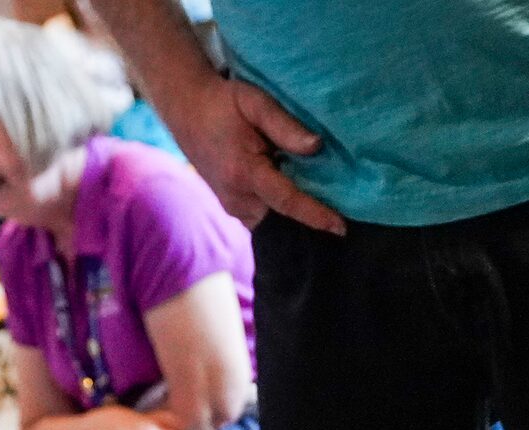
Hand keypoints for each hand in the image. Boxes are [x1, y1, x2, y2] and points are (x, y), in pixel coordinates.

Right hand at [151, 73, 343, 234]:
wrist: (187, 110)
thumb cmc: (223, 103)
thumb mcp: (256, 103)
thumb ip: (285, 126)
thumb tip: (317, 146)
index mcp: (245, 172)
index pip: (287, 201)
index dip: (316, 215)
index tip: (341, 227)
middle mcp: (237, 197)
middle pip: (282, 220)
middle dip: (309, 223)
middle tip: (339, 219)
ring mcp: (232, 207)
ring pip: (272, 224)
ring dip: (294, 220)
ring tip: (322, 210)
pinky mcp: (232, 208)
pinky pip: (263, 220)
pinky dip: (281, 216)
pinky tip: (298, 204)